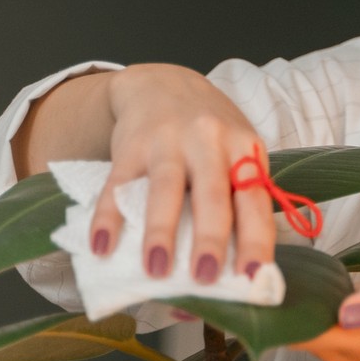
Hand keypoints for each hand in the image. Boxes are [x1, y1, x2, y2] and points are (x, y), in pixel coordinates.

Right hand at [95, 64, 278, 286]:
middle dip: (210, 238)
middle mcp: (211, 142)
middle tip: (205, 277)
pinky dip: (109, 217)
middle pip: (212, 194)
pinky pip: (118, 183)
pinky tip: (104, 245)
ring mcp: (169, 141)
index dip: (256, 240)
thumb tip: (235, 275)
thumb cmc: (210, 138)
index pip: (254, 201)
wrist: (164, 83)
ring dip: (161, 231)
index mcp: (245, 151)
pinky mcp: (131, 144)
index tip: (253, 276)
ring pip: (166, 188)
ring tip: (155, 270)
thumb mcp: (238, 157)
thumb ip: (239, 206)